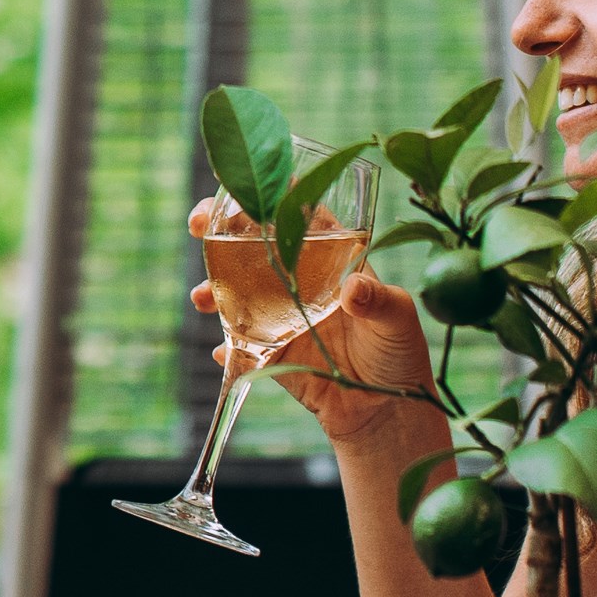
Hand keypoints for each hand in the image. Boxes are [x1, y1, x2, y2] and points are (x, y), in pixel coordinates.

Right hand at [189, 198, 436, 445]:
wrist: (383, 410)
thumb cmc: (398, 352)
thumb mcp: (398, 318)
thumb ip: (378, 300)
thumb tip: (354, 289)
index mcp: (330, 257)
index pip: (294, 213)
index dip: (267, 193)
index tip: (242, 186)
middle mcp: (298, 279)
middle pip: (251, 243)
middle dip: (218, 229)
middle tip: (198, 225)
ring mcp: (279, 315)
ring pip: (233, 291)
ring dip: (212, 289)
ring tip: (203, 299)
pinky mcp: (269, 352)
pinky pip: (238, 345)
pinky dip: (227, 348)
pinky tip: (224, 352)